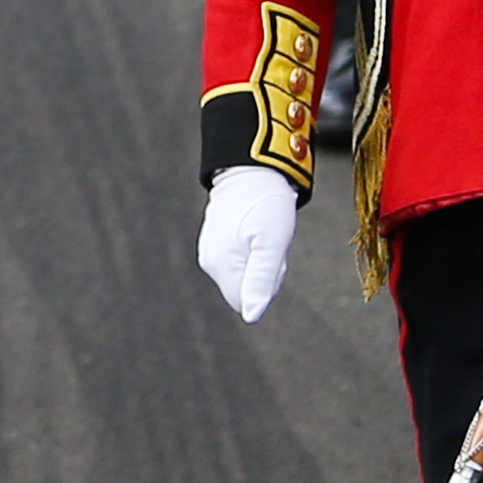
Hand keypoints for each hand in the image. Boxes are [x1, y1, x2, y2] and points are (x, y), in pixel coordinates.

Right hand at [196, 165, 299, 320]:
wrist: (253, 166)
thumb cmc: (266, 202)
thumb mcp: (272, 243)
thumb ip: (261, 280)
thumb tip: (251, 316)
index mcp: (220, 265)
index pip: (246, 300)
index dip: (266, 284)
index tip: (272, 255)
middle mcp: (209, 261)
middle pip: (245, 287)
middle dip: (264, 271)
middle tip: (271, 240)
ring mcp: (210, 249)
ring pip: (244, 272)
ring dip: (260, 258)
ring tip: (265, 230)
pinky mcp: (215, 239)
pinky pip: (239, 257)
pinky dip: (253, 246)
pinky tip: (257, 226)